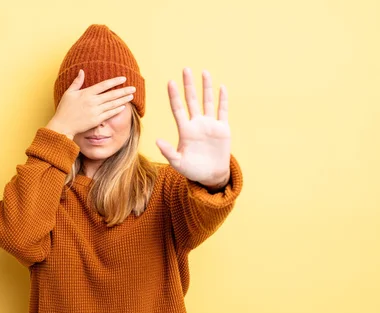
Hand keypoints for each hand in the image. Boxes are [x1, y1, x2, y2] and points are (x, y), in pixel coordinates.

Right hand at [45, 70, 136, 138]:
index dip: (114, 81)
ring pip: (112, 104)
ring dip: (123, 100)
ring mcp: (95, 111)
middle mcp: (92, 102)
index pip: (104, 85)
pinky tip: (123, 106)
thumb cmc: (64, 109)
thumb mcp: (69, 93)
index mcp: (86, 93)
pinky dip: (117, 110)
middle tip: (134, 88)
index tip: (124, 78)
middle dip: (124, 91)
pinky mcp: (96, 120)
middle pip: (111, 95)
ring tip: (131, 96)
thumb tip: (82, 71)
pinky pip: (109, 114)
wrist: (63, 125)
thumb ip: (77, 82)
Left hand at [156, 67, 230, 187]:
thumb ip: (168, 152)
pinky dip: (222, 100)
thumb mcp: (178, 163)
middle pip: (192, 100)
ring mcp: (210, 125)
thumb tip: (157, 141)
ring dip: (206, 87)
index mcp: (185, 130)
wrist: (211, 175)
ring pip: (207, 101)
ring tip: (204, 72)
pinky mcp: (222, 129)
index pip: (178, 109)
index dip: (174, 96)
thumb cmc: (192, 170)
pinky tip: (221, 87)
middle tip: (185, 69)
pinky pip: (222, 111)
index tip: (170, 82)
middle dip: (189, 85)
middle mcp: (196, 124)